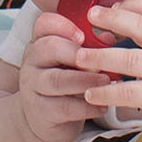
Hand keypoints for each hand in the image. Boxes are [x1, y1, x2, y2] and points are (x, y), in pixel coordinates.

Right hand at [17, 12, 101, 141]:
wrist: (45, 118)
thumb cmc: (65, 81)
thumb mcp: (73, 61)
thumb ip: (89, 47)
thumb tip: (109, 38)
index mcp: (40, 41)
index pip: (44, 23)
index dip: (63, 26)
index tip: (83, 35)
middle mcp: (32, 61)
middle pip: (49, 48)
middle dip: (78, 53)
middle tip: (100, 60)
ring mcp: (33, 87)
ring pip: (57, 80)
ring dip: (85, 80)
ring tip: (106, 81)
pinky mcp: (41, 112)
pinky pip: (64, 107)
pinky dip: (86, 107)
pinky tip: (102, 106)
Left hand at [74, 0, 141, 138]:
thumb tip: (115, 24)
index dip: (130, 4)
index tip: (111, 7)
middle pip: (140, 26)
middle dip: (111, 19)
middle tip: (90, 17)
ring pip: (128, 59)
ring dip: (100, 57)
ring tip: (80, 57)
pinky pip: (126, 92)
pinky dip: (105, 91)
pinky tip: (91, 92)